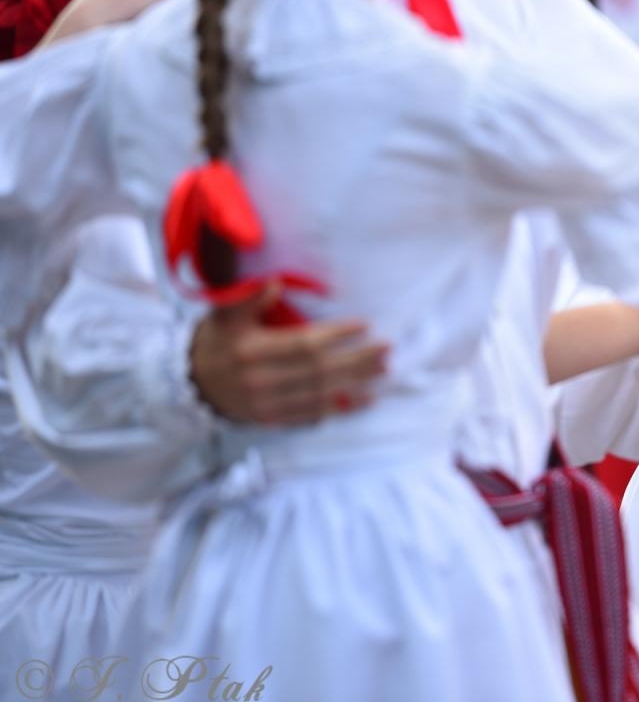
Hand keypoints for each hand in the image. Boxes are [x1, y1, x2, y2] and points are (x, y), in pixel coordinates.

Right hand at [189, 281, 388, 424]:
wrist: (188, 383)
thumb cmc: (216, 341)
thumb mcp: (225, 314)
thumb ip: (250, 298)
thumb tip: (276, 282)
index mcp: (252, 351)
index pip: (304, 344)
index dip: (337, 335)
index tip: (365, 325)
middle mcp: (260, 381)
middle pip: (319, 371)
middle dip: (357, 360)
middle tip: (386, 348)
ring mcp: (265, 404)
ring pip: (320, 395)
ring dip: (356, 384)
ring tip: (383, 371)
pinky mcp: (270, 419)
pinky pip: (311, 415)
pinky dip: (340, 408)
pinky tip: (364, 399)